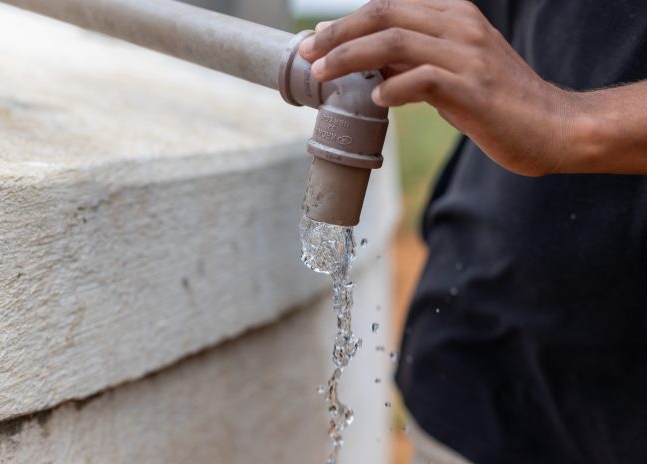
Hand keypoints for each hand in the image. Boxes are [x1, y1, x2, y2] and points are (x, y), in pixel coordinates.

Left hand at [298, 0, 582, 176]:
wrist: (553, 126)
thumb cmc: (496, 103)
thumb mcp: (451, 72)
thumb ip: (412, 62)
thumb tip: (368, 65)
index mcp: (453, 15)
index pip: (388, 7)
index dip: (345, 23)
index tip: (314, 42)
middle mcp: (460, 26)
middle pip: (384, 14)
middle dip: (338, 33)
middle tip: (307, 54)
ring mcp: (469, 55)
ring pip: (396, 41)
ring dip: (351, 57)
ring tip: (323, 75)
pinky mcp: (474, 89)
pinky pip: (423, 79)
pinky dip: (393, 89)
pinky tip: (376, 101)